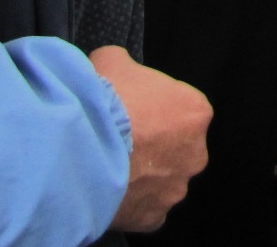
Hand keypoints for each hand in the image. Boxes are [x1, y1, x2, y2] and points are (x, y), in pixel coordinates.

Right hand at [91, 45, 211, 233]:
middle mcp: (195, 152)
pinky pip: (146, 209)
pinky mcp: (154, 216)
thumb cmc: (104, 99)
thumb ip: (125, 64)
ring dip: (144, 175)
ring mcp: (175, 188)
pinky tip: (111, 190)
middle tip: (122, 140)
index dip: (155, 108)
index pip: (182, 108)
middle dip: (155, 145)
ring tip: (112, 165)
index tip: (134, 111)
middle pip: (177, 146)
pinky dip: (131, 203)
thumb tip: (118, 66)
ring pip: (163, 180)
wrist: (80, 146)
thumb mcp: (112, 59)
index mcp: (195, 111)